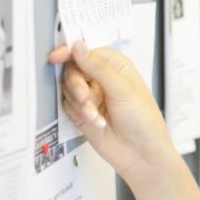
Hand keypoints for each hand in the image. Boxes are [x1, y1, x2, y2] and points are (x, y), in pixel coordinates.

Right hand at [48, 41, 172, 180]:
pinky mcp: (83, 113)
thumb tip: (79, 46)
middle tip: (85, 97)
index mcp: (115, 66)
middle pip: (73, 70)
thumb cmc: (143, 120)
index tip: (56, 57)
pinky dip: (78, 113)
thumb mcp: (122, 89)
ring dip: (80, 103)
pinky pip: (68, 106)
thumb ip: (97, 67)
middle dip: (76, 84)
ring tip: (95, 114)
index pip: (86, 51)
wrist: (140, 153)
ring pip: (68, 89)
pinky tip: (95, 121)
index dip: (70, 52)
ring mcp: (92, 96)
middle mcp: (102, 79)